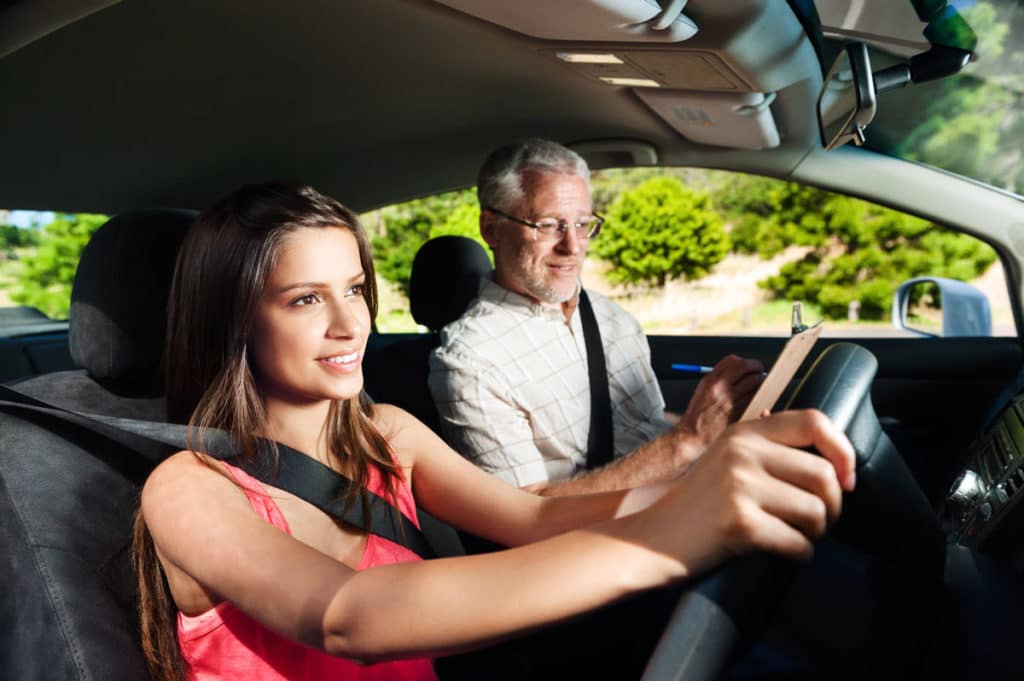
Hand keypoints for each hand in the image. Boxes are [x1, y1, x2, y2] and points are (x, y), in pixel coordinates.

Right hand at [650, 410, 855, 578]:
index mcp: (744, 432)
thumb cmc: (697, 505)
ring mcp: (740, 486)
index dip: (842, 450)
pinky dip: (800, 554)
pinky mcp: (740, 523)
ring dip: (816, 532)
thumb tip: (833, 460)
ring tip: (797, 535)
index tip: (847, 478)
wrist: (652, 538)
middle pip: (824, 475)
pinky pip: (798, 543)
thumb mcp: (727, 458)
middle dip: (833, 506)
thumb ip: (768, 449)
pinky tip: (784, 552)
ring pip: (816, 511)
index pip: (813, 421)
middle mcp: (743, 453)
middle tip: (819, 521)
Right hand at [676, 354, 764, 448]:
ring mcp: (731, 399)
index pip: (733, 360)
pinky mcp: (740, 412)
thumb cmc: (698, 416)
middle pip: (746, 367)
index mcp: (710, 380)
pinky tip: (757, 400)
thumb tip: (739, 372)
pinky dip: (760, 397)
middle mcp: (720, 387)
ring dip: (761, 383)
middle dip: (757, 369)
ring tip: (759, 388)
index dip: (745, 362)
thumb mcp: (702, 391)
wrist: (693, 437)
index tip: (750, 366)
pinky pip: (757, 398)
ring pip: (755, 382)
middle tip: (760, 374)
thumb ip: (718, 379)